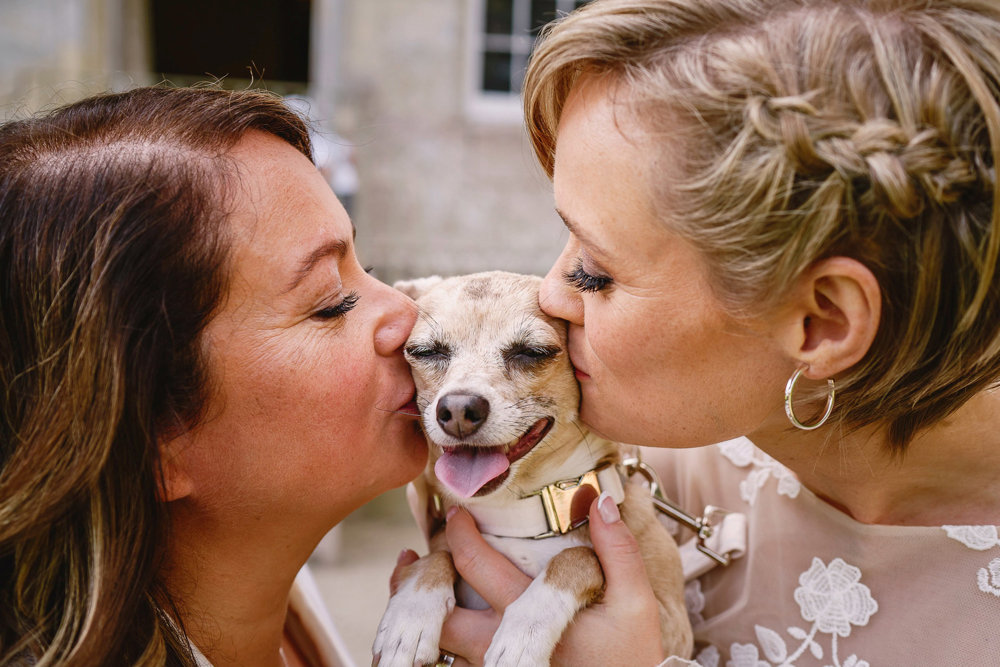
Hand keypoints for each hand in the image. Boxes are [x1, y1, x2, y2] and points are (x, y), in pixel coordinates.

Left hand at [438, 497, 664, 666]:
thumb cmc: (632, 655)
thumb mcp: (635, 603)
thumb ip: (618, 552)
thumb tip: (600, 502)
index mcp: (528, 616)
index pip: (475, 565)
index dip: (459, 533)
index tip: (457, 512)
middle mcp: (499, 646)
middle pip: (439, 612)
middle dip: (422, 578)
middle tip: (416, 554)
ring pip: (439, 643)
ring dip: (419, 612)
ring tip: (411, 583)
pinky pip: (452, 665)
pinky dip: (437, 642)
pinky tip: (433, 623)